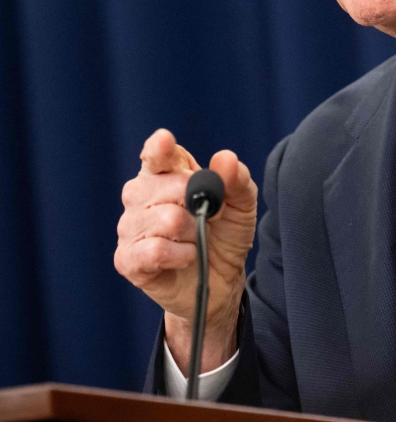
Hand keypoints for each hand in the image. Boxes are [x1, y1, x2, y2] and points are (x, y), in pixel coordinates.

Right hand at [115, 129, 256, 373]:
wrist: (222, 280)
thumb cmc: (224, 234)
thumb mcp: (242, 204)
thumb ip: (236, 179)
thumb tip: (225, 158)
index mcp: (164, 174)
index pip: (156, 155)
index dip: (159, 149)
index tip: (165, 141)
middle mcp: (140, 196)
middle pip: (165, 187)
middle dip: (196, 203)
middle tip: (203, 217)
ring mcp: (130, 227)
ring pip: (165, 220)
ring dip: (191, 233)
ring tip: (194, 240)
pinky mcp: (128, 259)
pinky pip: (154, 250)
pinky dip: (180, 255)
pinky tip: (186, 257)